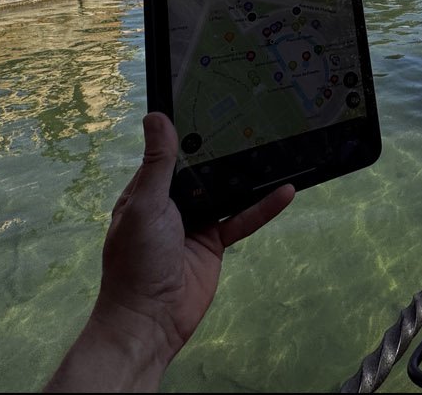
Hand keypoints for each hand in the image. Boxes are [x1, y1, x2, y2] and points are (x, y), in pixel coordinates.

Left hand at [45, 113, 293, 391]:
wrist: (149, 320)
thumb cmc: (136, 261)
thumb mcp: (145, 205)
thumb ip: (157, 164)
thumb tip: (156, 117)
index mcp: (147, 190)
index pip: (170, 154)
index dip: (188, 132)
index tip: (211, 102)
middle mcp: (170, 203)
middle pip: (201, 170)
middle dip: (222, 150)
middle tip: (252, 118)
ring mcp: (194, 223)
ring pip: (225, 192)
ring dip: (246, 175)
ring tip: (273, 145)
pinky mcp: (214, 244)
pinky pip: (242, 220)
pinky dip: (263, 207)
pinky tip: (286, 191)